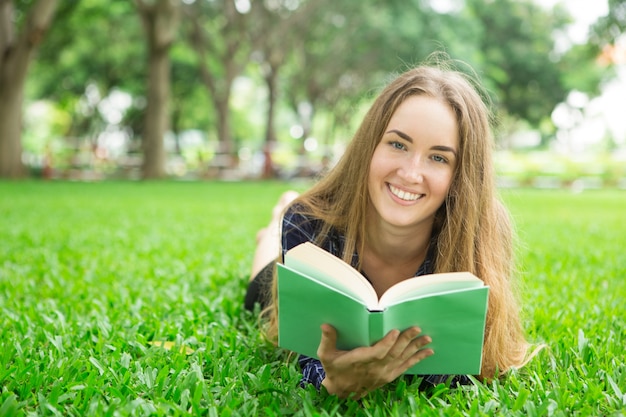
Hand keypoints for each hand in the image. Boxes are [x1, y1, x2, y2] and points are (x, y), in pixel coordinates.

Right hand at [317, 324, 433, 398]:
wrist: (341, 391)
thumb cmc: (334, 369)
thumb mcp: (326, 354)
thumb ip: (327, 339)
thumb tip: (326, 325)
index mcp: (361, 361)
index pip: (377, 352)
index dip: (387, 343)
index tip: (395, 331)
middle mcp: (375, 368)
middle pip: (394, 353)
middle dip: (406, 340)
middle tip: (416, 328)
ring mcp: (384, 373)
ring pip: (402, 359)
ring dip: (415, 348)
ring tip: (427, 339)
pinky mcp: (389, 376)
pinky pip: (405, 367)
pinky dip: (417, 359)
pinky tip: (427, 352)